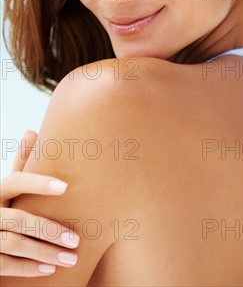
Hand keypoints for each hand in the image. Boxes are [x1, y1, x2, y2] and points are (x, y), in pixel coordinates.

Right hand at [0, 130, 78, 276]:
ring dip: (45, 252)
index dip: (38, 183)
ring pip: (14, 244)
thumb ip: (20, 164)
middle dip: (49, 229)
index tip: (65, 186)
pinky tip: (50, 269)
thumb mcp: (7, 188)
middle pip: (18, 218)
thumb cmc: (2, 207)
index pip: (15, 181)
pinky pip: (5, 266)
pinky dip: (29, 268)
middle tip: (76, 239)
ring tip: (71, 257)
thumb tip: (31, 131)